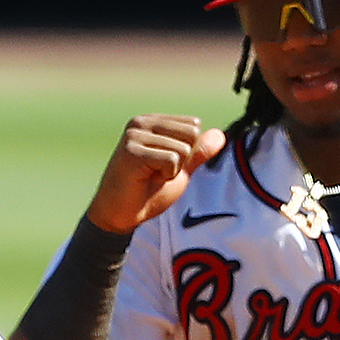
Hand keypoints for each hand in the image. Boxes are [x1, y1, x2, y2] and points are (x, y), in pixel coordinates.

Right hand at [87, 115, 227, 235]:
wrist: (119, 216)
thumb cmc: (146, 194)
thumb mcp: (179, 171)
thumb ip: (197, 153)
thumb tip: (220, 134)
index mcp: (152, 122)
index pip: (193, 126)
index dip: (187, 154)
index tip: (162, 167)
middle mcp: (141, 123)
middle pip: (192, 133)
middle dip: (181, 161)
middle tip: (156, 174)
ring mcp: (134, 135)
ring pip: (183, 149)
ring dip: (171, 171)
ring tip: (148, 178)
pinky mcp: (132, 151)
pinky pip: (172, 160)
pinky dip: (164, 177)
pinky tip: (144, 181)